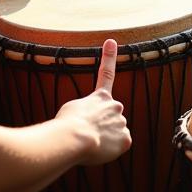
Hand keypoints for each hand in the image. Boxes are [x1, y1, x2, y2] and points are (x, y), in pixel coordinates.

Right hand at [57, 39, 131, 165]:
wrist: (74, 137)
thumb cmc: (66, 124)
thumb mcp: (71, 110)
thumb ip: (85, 111)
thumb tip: (89, 123)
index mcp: (100, 97)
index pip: (106, 73)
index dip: (109, 57)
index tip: (111, 41)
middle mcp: (116, 106)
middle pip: (110, 118)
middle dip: (102, 126)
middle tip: (88, 134)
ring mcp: (122, 122)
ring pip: (114, 133)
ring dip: (104, 139)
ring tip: (90, 143)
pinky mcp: (126, 139)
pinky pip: (119, 146)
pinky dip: (111, 150)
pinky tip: (100, 149)